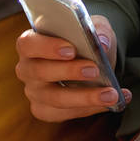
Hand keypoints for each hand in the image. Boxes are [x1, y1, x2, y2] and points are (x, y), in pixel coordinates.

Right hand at [15, 15, 130, 121]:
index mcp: (31, 43)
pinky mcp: (46, 110)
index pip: (28, 44)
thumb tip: (103, 44)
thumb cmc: (84, 40)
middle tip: (95, 70)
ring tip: (111, 94)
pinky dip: (91, 108)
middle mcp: (27, 69)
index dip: (47, 47)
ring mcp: (35, 92)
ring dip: (85, 97)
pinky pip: (66, 113)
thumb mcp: (94, 27)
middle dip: (69, 72)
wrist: (89, 59)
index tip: (71, 50)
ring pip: (54, 99)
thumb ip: (99, 30)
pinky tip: (111, 103)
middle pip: (40, 72)